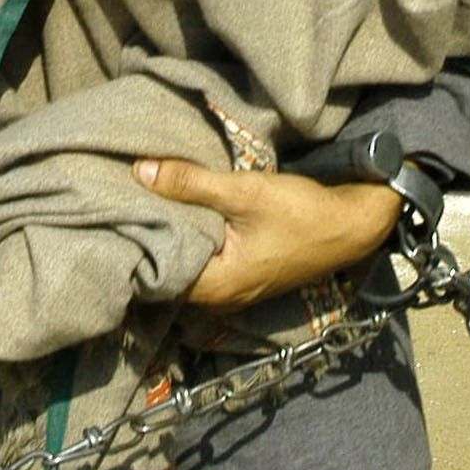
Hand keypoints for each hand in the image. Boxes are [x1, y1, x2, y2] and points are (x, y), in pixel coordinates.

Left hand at [132, 158, 401, 310]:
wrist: (355, 225)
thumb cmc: (303, 213)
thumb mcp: (245, 192)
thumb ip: (192, 183)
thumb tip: (140, 171)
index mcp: (217, 287)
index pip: (155, 273)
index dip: (134, 243)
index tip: (115, 214)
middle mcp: (221, 298)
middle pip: (169, 270)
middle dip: (149, 238)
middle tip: (123, 202)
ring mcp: (234, 289)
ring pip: (187, 264)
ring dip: (172, 236)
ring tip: (146, 202)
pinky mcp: (244, 275)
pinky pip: (205, 261)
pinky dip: (193, 239)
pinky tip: (181, 212)